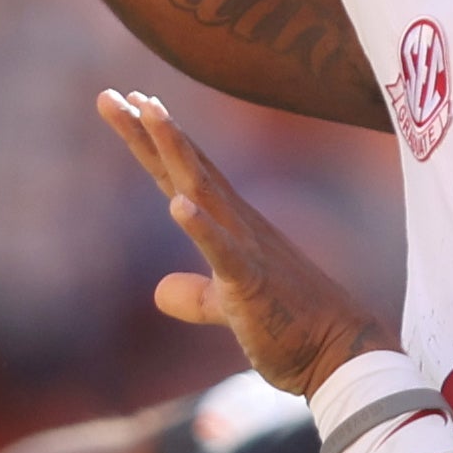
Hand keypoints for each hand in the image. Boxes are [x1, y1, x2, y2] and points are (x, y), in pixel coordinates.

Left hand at [99, 90, 394, 399]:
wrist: (341, 356)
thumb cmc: (291, 329)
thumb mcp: (230, 308)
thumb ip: (195, 296)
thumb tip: (161, 292)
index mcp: (230, 229)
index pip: (183, 175)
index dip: (153, 141)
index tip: (127, 103)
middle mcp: (238, 226)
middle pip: (184, 168)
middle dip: (148, 132)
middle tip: (111, 96)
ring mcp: (246, 249)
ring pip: (203, 190)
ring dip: (175, 150)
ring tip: (149, 112)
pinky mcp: (252, 283)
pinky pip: (224, 252)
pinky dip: (202, 227)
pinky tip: (178, 205)